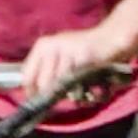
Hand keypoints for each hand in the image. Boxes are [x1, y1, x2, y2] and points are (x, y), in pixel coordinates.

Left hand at [19, 24, 133, 100]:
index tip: (40, 99)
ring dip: (69, 91)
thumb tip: (28, 96)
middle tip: (65, 90)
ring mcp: (68, 49)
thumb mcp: (56, 59)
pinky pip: (76, 82)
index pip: (26, 78)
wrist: (110, 38)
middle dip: (52, 94)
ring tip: (78, 83)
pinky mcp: (84, 54)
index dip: (32, 93)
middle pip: (42, 84)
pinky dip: (82, 88)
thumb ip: (41, 74)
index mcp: (42, 45)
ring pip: (59, 85)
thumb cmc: (81, 54)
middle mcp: (52, 45)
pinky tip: (87, 81)